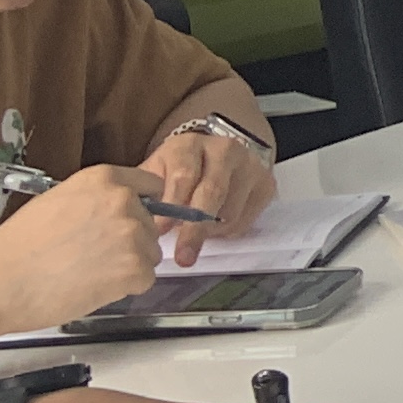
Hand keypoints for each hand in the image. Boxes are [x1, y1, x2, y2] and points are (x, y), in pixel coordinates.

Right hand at [0, 166, 167, 329]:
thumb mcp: (55, 202)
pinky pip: (145, 279)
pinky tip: (94, 288)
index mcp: (103, 179)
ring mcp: (131, 234)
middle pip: (149, 224)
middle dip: (130, 242)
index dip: (142, 206)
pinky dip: (125, 289)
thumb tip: (109, 212)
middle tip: (93, 258)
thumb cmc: (17, 247)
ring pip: (149, 253)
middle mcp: (123, 201)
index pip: (150, 185)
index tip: (130, 221)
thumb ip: (91, 201)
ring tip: (89, 274)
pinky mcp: (134, 268)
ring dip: (129, 267)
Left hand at [133, 117, 275, 262]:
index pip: (184, 175)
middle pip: (213, 191)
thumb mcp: (154, 176)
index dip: (172, 206)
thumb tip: (136, 225)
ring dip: (210, 231)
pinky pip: (246, 219)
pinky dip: (228, 232)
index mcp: (189, 145)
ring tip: (194, 233)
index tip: (160, 231)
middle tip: (184, 257)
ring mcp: (250, 165)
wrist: (210, 159)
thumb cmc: (174, 173)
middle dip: (195, 229)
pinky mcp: (266, 183)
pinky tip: (215, 226)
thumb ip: (145, 196)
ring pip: (231, 211)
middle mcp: (224, 149)